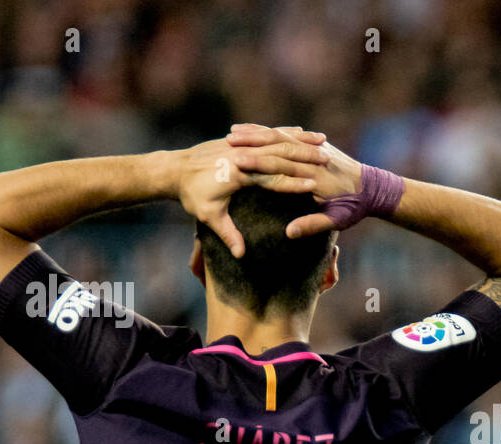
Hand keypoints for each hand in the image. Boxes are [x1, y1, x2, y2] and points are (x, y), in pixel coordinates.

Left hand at [172, 132, 328, 256]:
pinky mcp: (238, 139)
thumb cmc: (191, 195)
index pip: (271, 177)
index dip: (293, 182)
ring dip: (301, 140)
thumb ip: (227, 234)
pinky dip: (286, 132)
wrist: (173, 169)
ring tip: (323, 141)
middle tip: (327, 161)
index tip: (314, 186)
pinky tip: (302, 131)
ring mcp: (240, 144)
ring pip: (276, 139)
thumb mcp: (208, 216)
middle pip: (279, 154)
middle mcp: (240, 154)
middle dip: (304, 157)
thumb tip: (241, 255)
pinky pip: (266, 133)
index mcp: (236, 173)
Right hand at [226, 124, 365, 236]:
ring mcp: (314, 147)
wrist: (376, 189)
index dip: (258, 163)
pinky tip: (252, 130)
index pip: (280, 165)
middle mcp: (312, 156)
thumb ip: (312, 225)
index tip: (236, 162)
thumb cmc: (355, 208)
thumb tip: (289, 233)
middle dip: (252, 141)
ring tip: (232, 132)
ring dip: (257, 133)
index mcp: (314, 175)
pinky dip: (269, 131)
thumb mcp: (337, 220)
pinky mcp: (315, 144)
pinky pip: (288, 134)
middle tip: (226, 140)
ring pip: (281, 134)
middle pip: (277, 143)